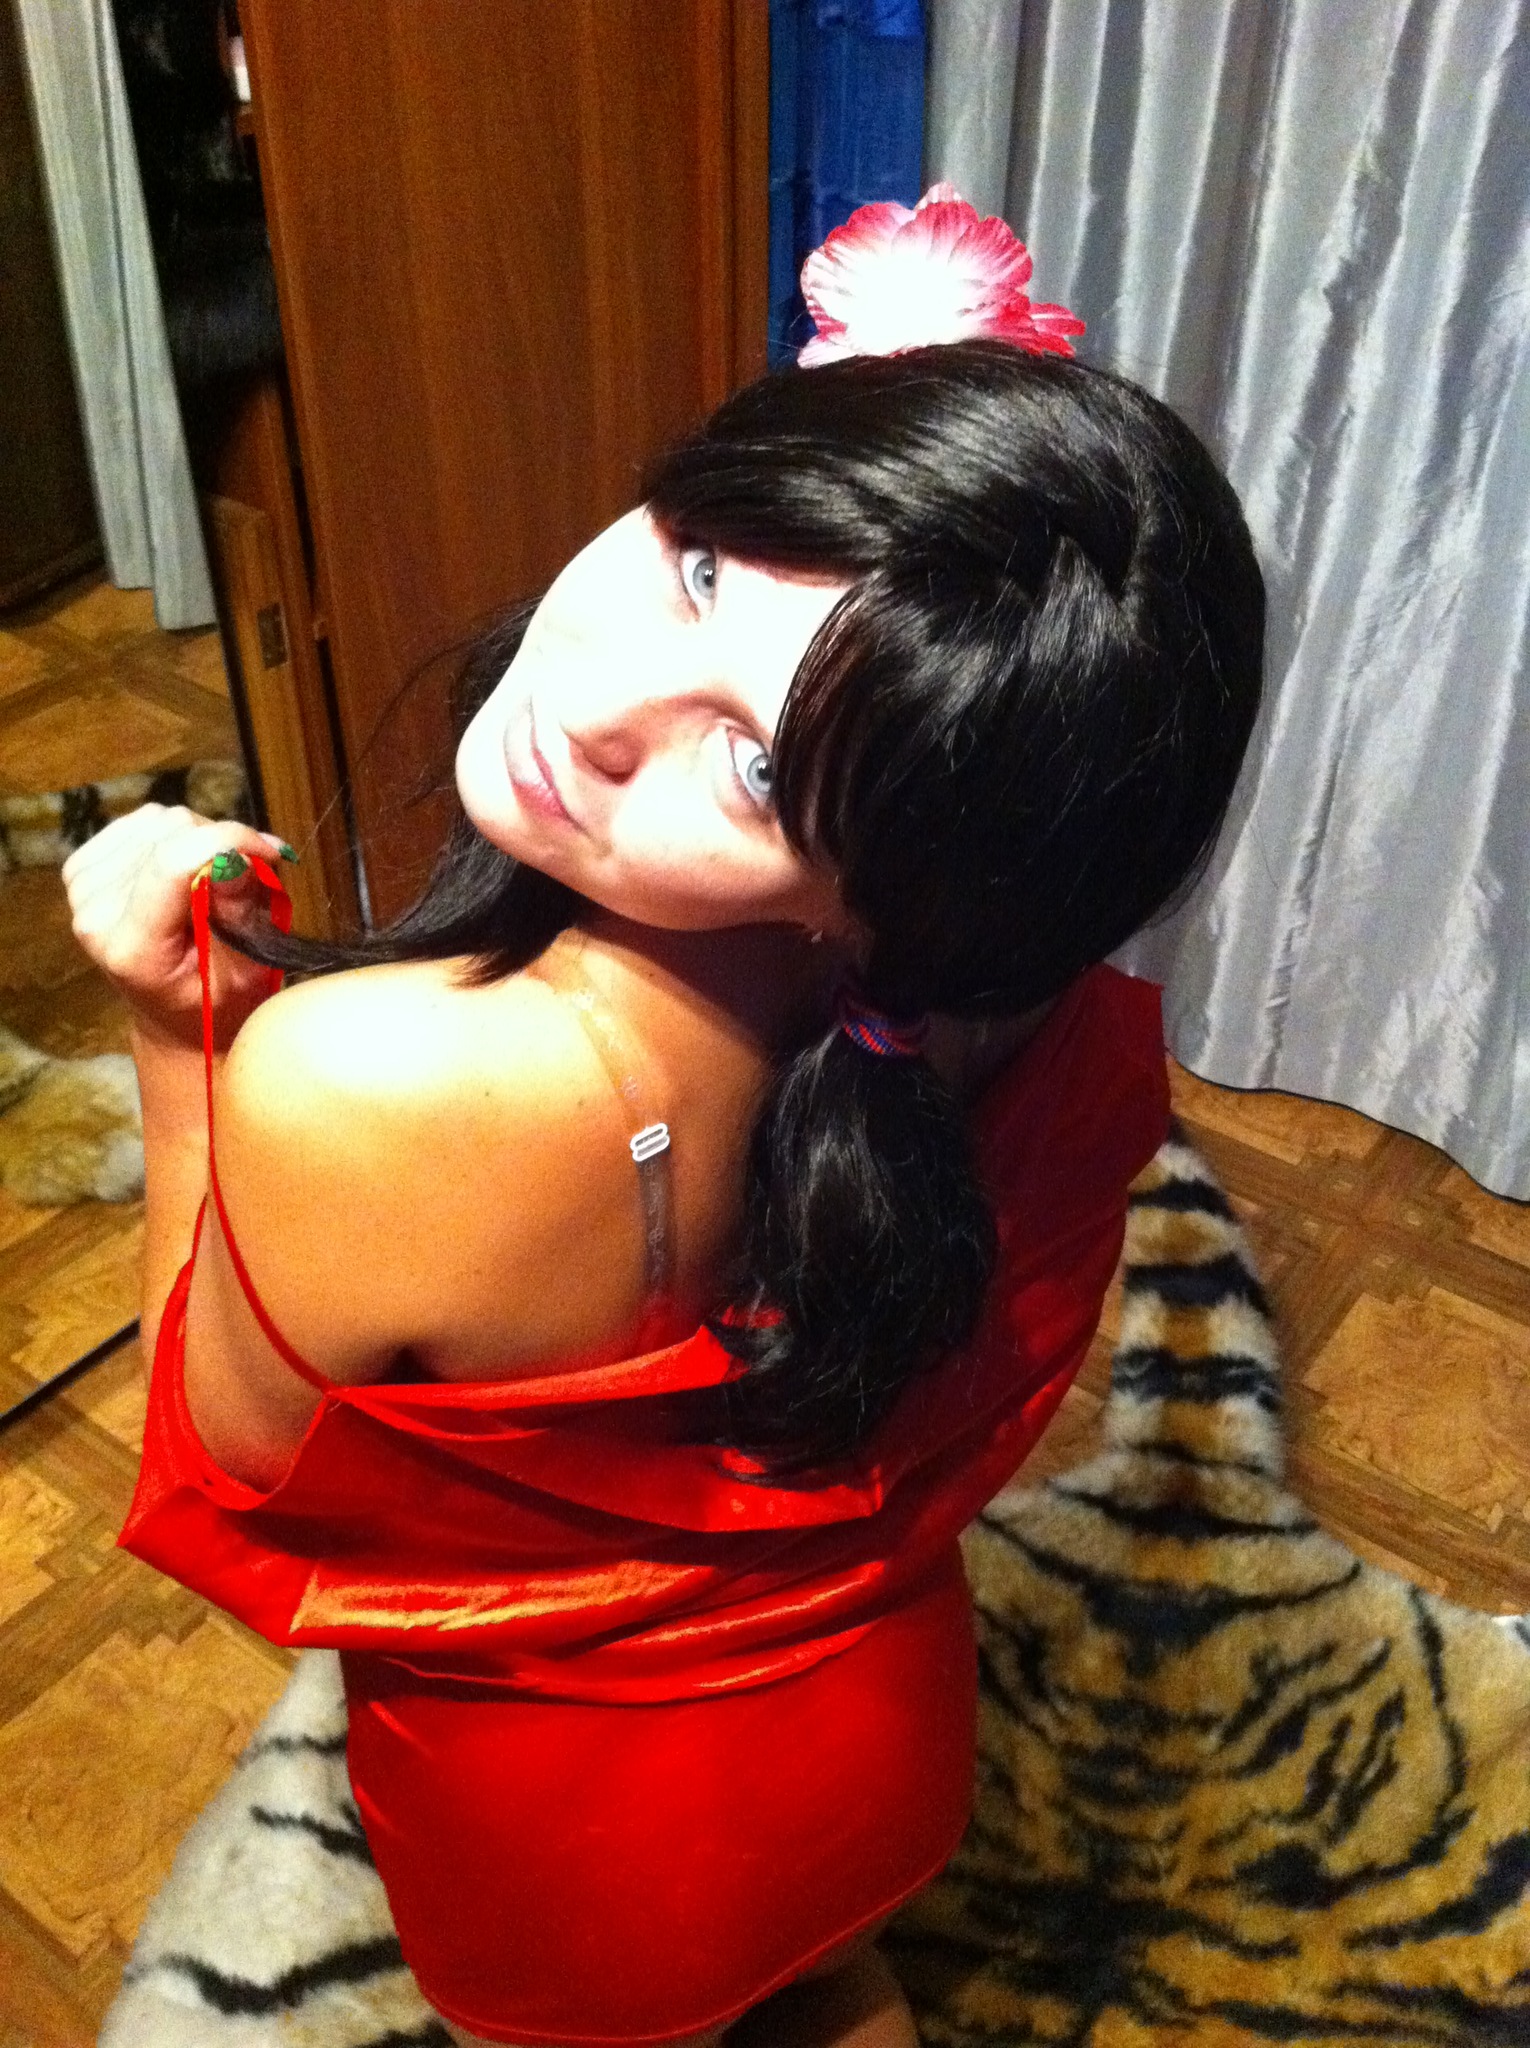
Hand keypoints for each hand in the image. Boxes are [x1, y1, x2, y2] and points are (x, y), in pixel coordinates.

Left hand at [64, 805, 294, 1050]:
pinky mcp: (81, 869)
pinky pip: (142, 821)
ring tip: (214, 878)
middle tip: (242, 880)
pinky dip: (174, 836)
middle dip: (220, 845)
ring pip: (159, 820)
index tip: (269, 851)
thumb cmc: (213, 1000)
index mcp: (134, 948)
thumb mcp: (243, 973)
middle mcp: (96, 914)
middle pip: (171, 833)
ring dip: (200, 840)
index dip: (228, 841)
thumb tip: (241, 854)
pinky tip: (184, 869)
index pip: (172, 864)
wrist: (170, 1013)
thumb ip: (239, 915)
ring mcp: (82, 889)